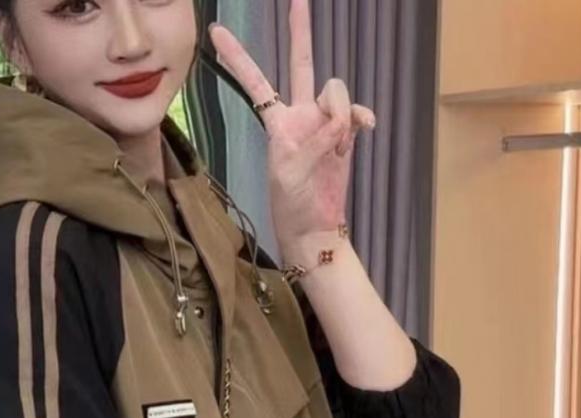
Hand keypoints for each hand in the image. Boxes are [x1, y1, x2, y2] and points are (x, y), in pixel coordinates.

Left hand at [207, 0, 374, 251]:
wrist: (314, 225)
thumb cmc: (291, 203)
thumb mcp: (291, 171)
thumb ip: (312, 139)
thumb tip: (338, 121)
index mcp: (277, 123)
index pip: (256, 83)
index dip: (238, 57)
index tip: (215, 31)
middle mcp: (300, 114)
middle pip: (301, 63)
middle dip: (300, 29)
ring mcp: (324, 121)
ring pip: (335, 91)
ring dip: (339, 116)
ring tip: (333, 149)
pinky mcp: (345, 133)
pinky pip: (356, 112)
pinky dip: (360, 119)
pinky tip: (365, 131)